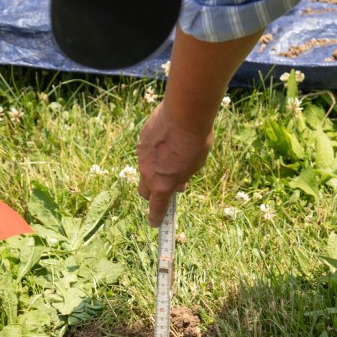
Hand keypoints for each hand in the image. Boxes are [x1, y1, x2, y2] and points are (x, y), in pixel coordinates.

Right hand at [137, 102, 212, 227]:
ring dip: (154, 171)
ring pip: (145, 170)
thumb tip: (178, 183)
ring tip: (171, 157)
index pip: (156, 208)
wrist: (185, 113)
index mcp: (163, 185)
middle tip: (165, 187)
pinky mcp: (141, 140)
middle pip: (144, 191)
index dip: (155, 217)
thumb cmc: (195, 142)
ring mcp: (142, 156)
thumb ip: (182, 178)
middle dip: (152, 193)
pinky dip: (153, 153)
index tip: (154, 223)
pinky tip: (166, 141)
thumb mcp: (194, 167)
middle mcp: (148, 173)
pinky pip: (145, 153)